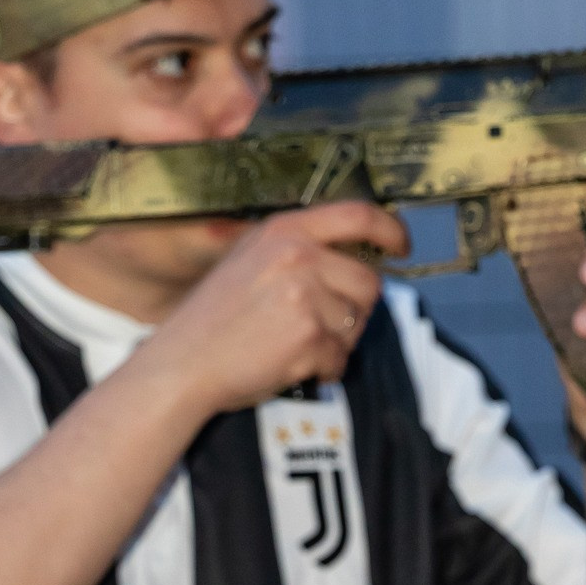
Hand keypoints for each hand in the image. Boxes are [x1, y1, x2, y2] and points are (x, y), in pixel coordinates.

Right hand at [160, 201, 405, 412]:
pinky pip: (340, 357)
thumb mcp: (248, 261)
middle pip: (369, 283)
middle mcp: (297, 256)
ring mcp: (304, 295)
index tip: (402, 244)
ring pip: (357, 324)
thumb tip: (351, 261)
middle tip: (320, 327)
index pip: (358, 215)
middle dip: (355, 312)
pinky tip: (292, 365)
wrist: (183, 364)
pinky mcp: (309, 336)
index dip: (391, 229)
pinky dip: (323, 369)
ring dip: (336, 343)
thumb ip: (297, 251)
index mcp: (283, 231)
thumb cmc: (214, 320)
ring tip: (295, 346)